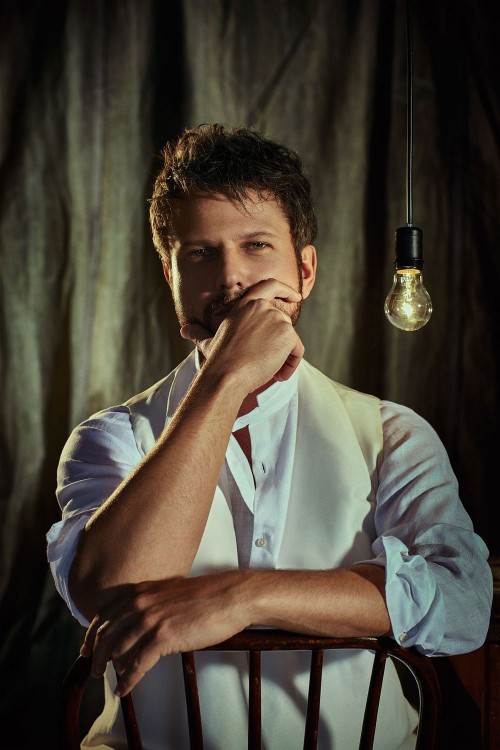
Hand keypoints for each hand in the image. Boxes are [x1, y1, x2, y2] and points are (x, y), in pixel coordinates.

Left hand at [79, 573, 249, 695]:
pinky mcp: (164, 637)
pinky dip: (128, 679)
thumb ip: (150, 603)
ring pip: (118, 649)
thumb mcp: (169, 592)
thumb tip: (139, 621)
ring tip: (107, 680)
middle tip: (92, 668)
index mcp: (140, 591)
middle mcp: (140, 603)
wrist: (229, 595)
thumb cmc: (205, 596)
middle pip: (105, 633)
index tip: (86, 647)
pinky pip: (138, 664)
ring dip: (109, 668)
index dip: (92, 634)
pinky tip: (123, 689)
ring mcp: (151, 620)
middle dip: (95, 653)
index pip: (104, 614)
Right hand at [180, 279, 304, 392]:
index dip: (285, 289)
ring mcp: (276, 319)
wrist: (227, 374)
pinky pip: (298, 351)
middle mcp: (262, 307)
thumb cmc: (217, 360)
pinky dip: (292, 365)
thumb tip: (184, 330)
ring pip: (290, 340)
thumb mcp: (207, 342)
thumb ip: (199, 333)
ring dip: (284, 358)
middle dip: (281, 344)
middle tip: (270, 365)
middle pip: (283, 324)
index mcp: (245, 305)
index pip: (269, 286)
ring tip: (269, 372)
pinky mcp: (288, 334)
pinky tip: (277, 375)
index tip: (295, 296)